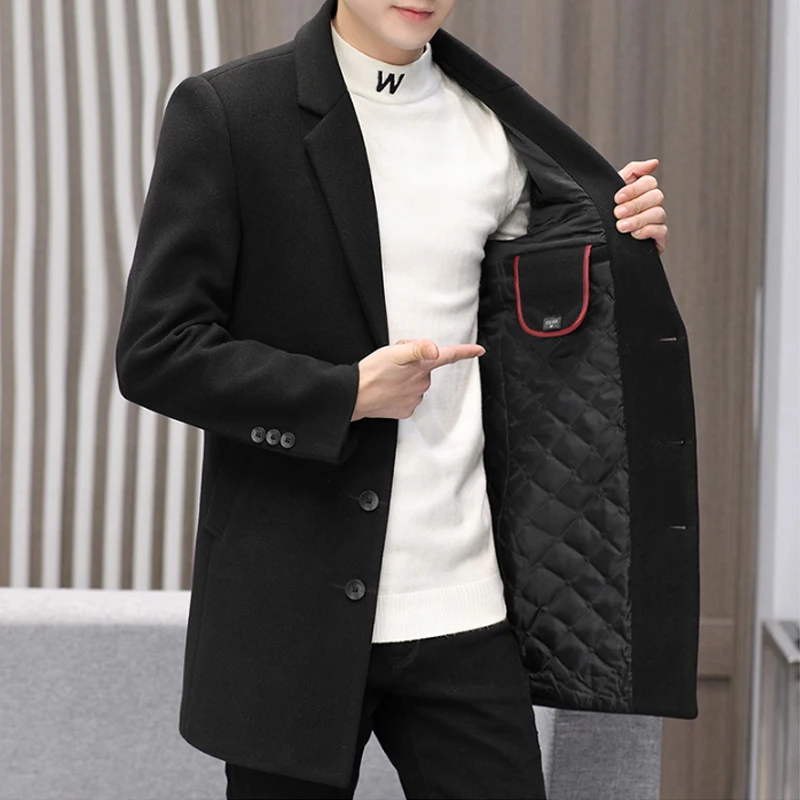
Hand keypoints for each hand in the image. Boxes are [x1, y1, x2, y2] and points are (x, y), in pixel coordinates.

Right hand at [351, 339, 484, 420]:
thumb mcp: (393, 352)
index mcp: (421, 366)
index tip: (479, 351)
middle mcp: (422, 384)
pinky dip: (399, 392)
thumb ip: (417, 348)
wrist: (354, 396)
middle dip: (413, 362)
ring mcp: (415, 398)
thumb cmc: (372, 372)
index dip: (465, 352)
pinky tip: (387, 390)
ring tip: (386, 376)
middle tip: (392, 361)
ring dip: (405, 377)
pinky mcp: (405, 410)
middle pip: (425, 367)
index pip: (448, 356)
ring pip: (415, 382)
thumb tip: (436, 350)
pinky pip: (408, 397)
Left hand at [614, 158, 667, 254]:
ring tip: (621, 227)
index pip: (649, 182)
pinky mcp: (659, 238)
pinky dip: (647, 231)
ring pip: (658, 213)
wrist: (601, 243)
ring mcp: (657, 221)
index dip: (634, 189)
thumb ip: (632, 172)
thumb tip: (654, 163)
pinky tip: (634, 235)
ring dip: (638, 219)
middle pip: (656, 196)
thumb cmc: (608, 214)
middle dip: (635, 205)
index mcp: (643, 192)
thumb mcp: (614, 189)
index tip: (617, 198)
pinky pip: (661, 231)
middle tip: (617, 213)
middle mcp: (653, 205)